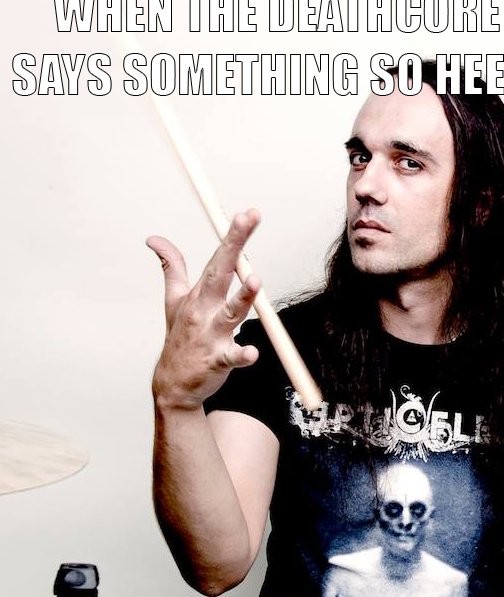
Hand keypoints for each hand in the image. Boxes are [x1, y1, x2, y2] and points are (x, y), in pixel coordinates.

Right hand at [147, 209, 261, 410]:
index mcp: (199, 294)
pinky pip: (232, 357)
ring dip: (242, 298)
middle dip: (234, 246)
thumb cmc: (179, 336)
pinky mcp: (218, 361)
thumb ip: (171, 267)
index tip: (248, 213)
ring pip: (230, 313)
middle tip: (247, 220)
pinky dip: (242, 355)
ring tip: (256, 281)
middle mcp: (204, 309)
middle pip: (222, 272)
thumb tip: (154, 239)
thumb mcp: (173, 299)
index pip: (219, 258)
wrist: (173, 383)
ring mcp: (210, 335)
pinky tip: (251, 352)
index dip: (233, 235)